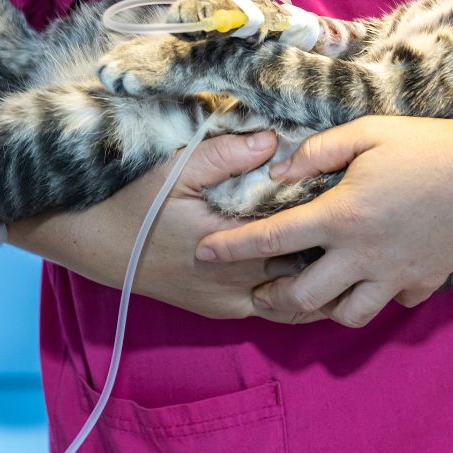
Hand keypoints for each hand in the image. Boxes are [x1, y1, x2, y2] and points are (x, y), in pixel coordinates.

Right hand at [13, 130, 327, 323]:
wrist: (97, 245)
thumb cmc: (137, 203)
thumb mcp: (176, 169)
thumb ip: (226, 155)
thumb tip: (272, 139)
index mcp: (232, 245)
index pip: (298, 234)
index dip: (328, 216)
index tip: (346, 192)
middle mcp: (238, 283)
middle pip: (307, 271)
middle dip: (333, 249)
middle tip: (355, 222)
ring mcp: (232, 303)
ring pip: (297, 301)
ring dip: (320, 278)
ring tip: (344, 251)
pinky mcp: (224, 311)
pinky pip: (275, 313)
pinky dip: (298, 296)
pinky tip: (313, 271)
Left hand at [195, 116, 452, 326]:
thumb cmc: (425, 146)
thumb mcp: (366, 133)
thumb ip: (316, 153)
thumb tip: (276, 171)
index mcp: (343, 216)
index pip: (273, 238)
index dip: (232, 247)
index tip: (203, 251)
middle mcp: (363, 255)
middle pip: (303, 297)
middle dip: (271, 298)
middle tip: (259, 288)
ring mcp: (394, 275)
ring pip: (346, 315)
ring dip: (321, 308)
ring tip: (311, 292)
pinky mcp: (422, 283)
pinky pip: (389, 304)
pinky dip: (373, 298)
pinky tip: (367, 279)